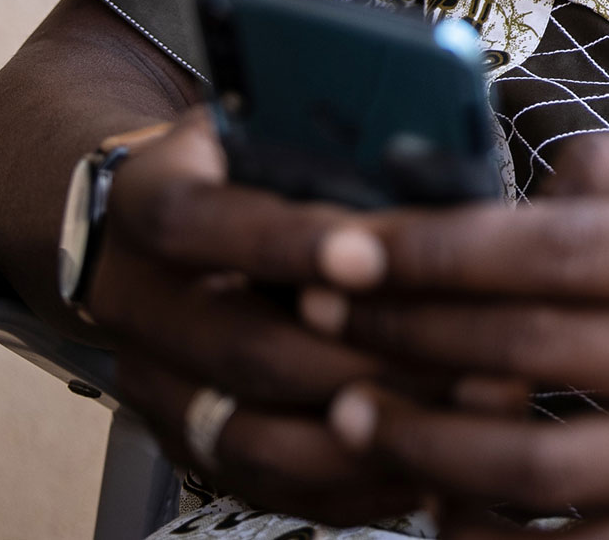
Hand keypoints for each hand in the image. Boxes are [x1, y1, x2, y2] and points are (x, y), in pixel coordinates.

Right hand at [86, 106, 430, 524]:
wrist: (154, 229)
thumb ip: (329, 140)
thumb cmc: (244, 163)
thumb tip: (436, 160)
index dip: (291, 245)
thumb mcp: (266, 122)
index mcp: (150, 205)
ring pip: (257, 437)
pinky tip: (436, 463)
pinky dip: (359, 484)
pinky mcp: (189, 447)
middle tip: (470, 348)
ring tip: (471, 406)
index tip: (374, 254)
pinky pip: (273, 487)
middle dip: (366, 354)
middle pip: (245, 349)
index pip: (207, 225)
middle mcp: (136, 306)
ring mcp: (158, 388)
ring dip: (376, 430)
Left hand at [316, 133, 608, 537]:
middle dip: (403, 334)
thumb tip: (495, 184)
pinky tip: (429, 500)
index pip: (562, 247)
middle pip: (532, 352)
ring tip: (351, 412)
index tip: (345, 246)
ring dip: (422, 445)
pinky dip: (482, 539)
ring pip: (536, 469)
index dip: (438, 250)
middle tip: (313, 315)